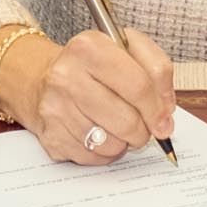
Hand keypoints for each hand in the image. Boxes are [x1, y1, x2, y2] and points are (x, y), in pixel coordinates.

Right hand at [10, 27, 177, 165]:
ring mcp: (56, 109)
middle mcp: (67, 77)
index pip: (138, 85)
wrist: (40, 79)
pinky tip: (100, 133)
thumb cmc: (90, 65)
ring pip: (112, 144)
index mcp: (89, 48)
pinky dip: (105, 152)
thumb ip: (156, 70)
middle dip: (144, 130)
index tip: (164, 120)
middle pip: (127, 121)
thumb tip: (165, 113)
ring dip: (124, 141)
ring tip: (118, 126)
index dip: (157, 108)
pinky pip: (94, 158)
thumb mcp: (125, 48)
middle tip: (143, 126)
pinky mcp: (50, 137)